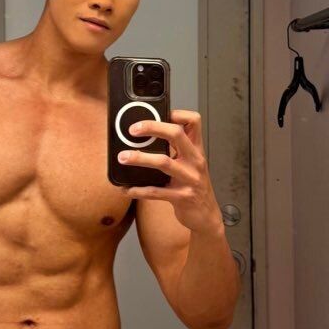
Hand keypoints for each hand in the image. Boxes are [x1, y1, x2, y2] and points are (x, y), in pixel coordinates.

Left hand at [117, 110, 223, 235]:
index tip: (156, 113)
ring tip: (123, 157)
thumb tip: (146, 136)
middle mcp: (195, 160)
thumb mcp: (189, 164)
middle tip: (133, 129)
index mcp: (196, 149)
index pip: (193, 121)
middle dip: (152, 127)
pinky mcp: (182, 197)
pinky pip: (156, 192)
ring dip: (139, 158)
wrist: (206, 215)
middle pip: (176, 134)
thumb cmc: (194, 187)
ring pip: (163, 162)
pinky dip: (139, 190)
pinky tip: (126, 189)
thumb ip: (175, 150)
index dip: (176, 113)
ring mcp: (190, 179)